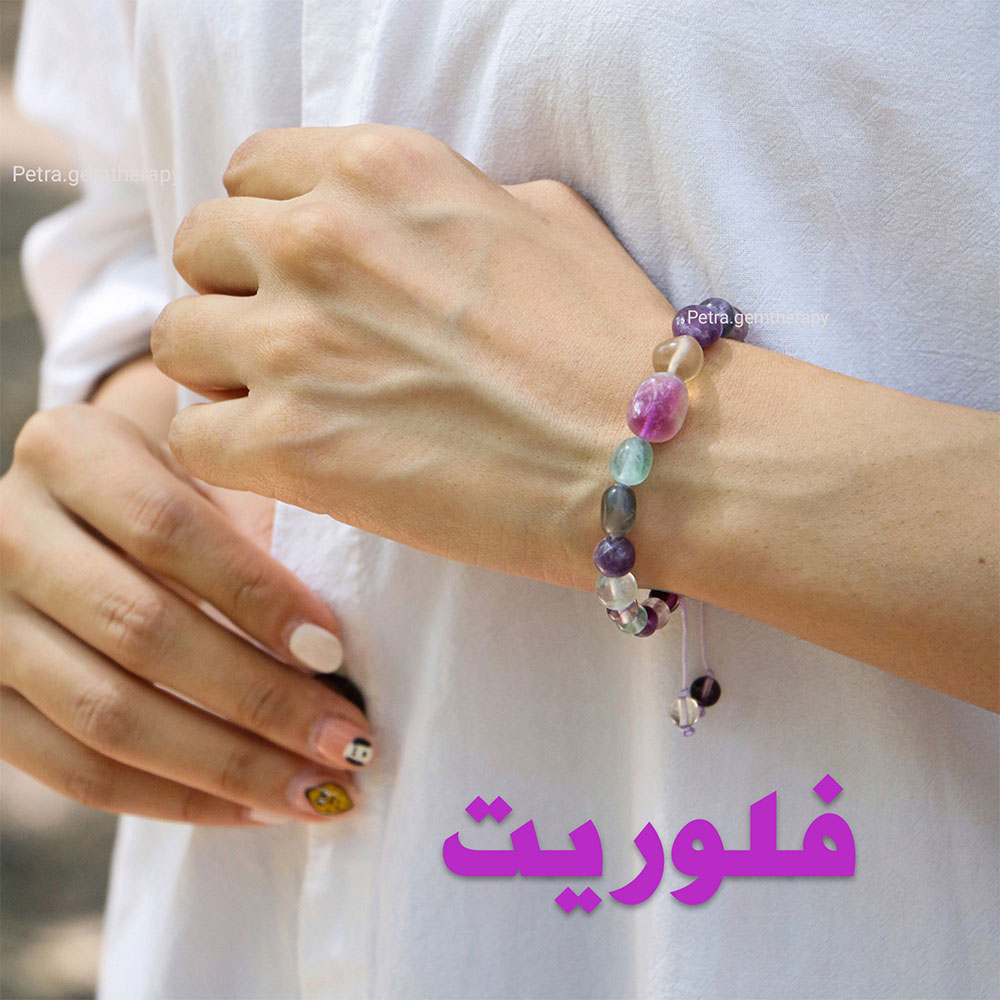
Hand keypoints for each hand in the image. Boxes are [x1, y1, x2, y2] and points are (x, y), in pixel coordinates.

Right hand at [0, 404, 373, 824]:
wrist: (76, 514)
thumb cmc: (171, 489)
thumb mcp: (206, 472)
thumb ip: (256, 522)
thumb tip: (329, 646)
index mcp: (69, 452)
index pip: (167, 529)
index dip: (255, 595)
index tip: (334, 651)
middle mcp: (6, 533)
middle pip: (141, 632)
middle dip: (260, 699)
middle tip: (348, 740)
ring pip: (109, 716)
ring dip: (229, 766)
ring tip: (319, 790)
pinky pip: (76, 773)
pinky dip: (175, 799)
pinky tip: (254, 807)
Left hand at [153, 124, 676, 585]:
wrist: (644, 454)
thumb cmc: (611, 341)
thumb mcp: (543, 218)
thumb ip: (449, 200)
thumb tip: (409, 223)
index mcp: (377, 170)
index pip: (250, 174)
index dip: (267, 229)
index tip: (297, 276)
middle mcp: (320, 238)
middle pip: (200, 249)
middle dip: (236, 294)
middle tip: (289, 346)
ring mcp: (295, 342)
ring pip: (179, 340)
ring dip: (223, 374)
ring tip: (286, 409)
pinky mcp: (289, 443)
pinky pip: (195, 436)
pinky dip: (229, 453)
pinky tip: (288, 464)